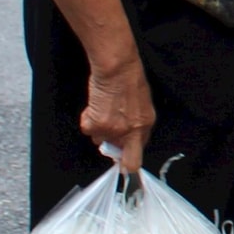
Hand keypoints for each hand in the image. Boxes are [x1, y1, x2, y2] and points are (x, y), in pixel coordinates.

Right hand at [82, 56, 153, 173]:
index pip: (136, 158)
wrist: (117, 69)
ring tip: (105, 109)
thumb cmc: (131, 81)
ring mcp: (111, 130)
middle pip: (118, 155)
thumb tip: (130, 140)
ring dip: (100, 130)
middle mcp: (130, 132)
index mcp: (145, 126)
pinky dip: (89, 120)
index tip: (124, 164)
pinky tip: (96, 106)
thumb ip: (138, 125)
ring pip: (100, 140)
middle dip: (113, 150)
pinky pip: (88, 130)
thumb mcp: (143, 105)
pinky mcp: (95, 125)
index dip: (128, 161)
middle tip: (112, 131)